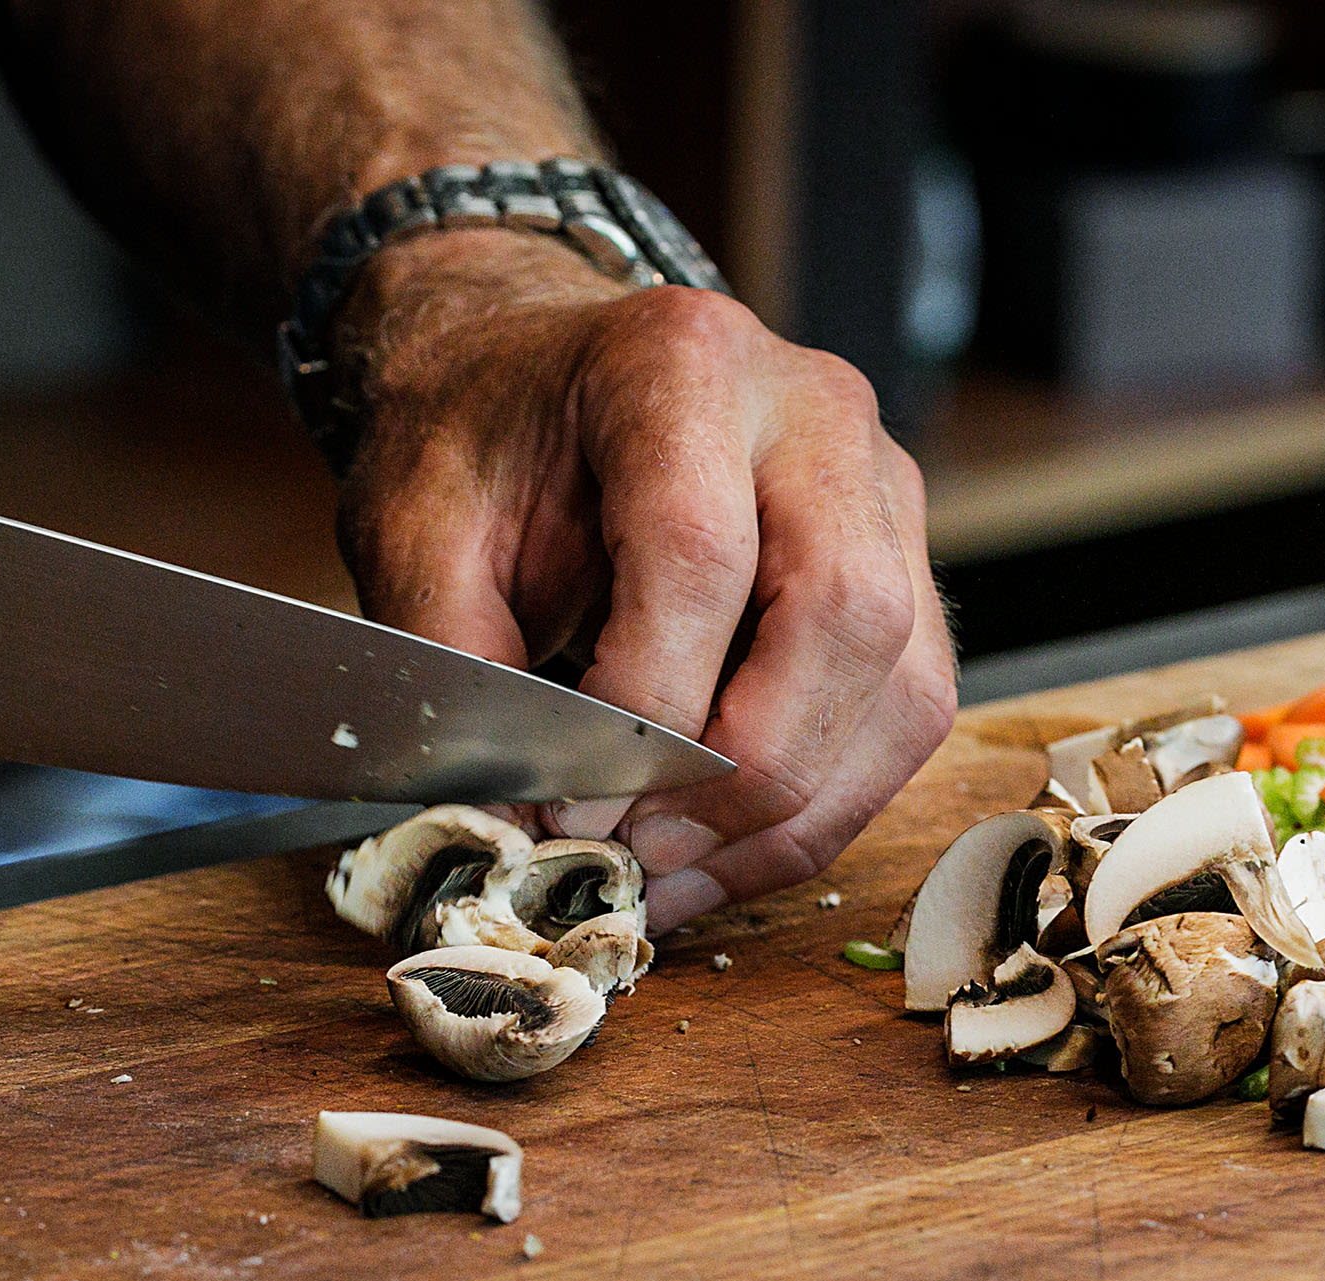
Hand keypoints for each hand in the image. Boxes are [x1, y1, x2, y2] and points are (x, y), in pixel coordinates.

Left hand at [333, 235, 956, 928]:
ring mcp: (881, 487)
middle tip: (636, 853)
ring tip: (672, 873)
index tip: (572, 805)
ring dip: (793, 813)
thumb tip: (503, 808)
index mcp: (680, 363)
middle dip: (744, 774)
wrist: (539, 382)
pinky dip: (822, 808)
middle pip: (844, 616)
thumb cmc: (486, 440)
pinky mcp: (907, 564)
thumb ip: (452, 655)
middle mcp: (813, 411)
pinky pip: (906, 715)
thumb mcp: (418, 524)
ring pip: (902, 685)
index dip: (647, 707)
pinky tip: (725, 853)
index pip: (700, 554)